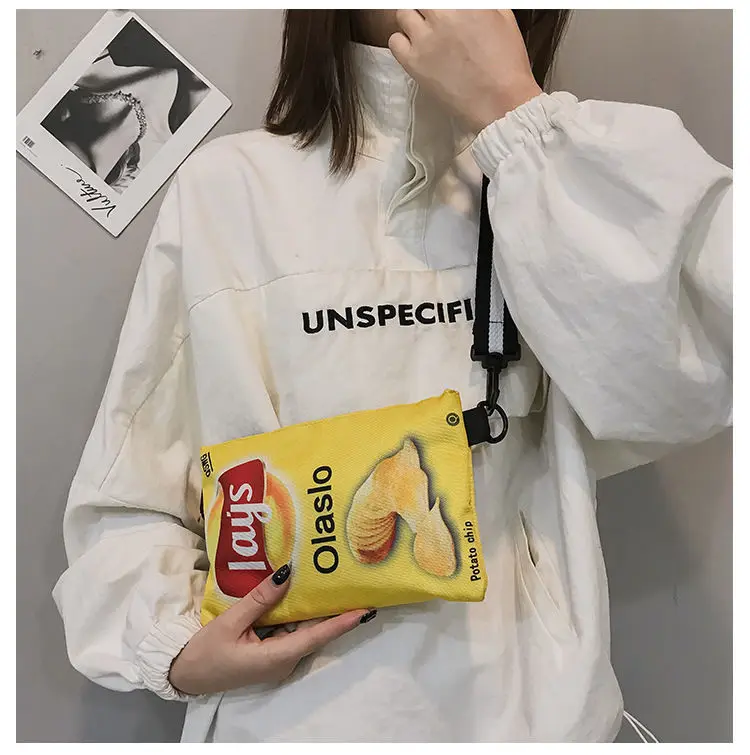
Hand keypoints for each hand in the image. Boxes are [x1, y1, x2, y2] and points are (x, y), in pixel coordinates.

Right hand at [168, 565, 375, 694]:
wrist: (185, 675)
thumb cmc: (205, 652)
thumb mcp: (231, 622)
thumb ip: (260, 599)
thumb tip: (287, 574)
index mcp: (277, 657)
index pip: (317, 636)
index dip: (342, 623)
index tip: (364, 609)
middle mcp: (284, 661)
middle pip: (314, 631)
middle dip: (332, 610)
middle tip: (349, 583)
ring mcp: (278, 659)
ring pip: (302, 630)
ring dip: (314, 610)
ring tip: (332, 582)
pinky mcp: (270, 654)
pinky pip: (289, 632)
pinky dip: (296, 614)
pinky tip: (301, 593)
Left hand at [389, 10, 541, 131]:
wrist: (501, 102)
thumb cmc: (506, 63)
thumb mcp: (504, 17)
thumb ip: (482, 4)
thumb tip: (467, 5)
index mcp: (463, 2)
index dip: (441, 6)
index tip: (442, 11)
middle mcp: (441, 13)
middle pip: (420, 2)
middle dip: (427, 8)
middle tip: (433, 19)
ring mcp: (424, 38)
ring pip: (402, 14)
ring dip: (412, 19)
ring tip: (423, 31)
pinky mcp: (413, 62)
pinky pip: (394, 41)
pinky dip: (401, 41)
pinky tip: (415, 48)